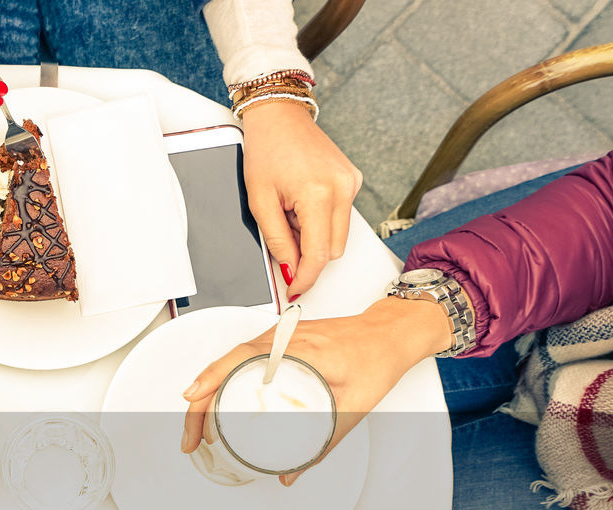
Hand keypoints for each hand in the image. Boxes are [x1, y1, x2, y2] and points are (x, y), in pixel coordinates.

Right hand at [180, 295, 451, 483]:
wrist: (391, 332)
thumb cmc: (378, 359)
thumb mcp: (353, 408)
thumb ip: (322, 445)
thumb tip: (292, 473)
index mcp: (302, 350)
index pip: (242, 359)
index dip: (210, 379)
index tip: (192, 401)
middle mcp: (285, 338)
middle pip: (226, 363)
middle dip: (199, 400)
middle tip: (193, 436)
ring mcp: (280, 336)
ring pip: (230, 359)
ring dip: (208, 389)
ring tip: (199, 424)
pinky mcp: (281, 339)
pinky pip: (242, 356)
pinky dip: (223, 377)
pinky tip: (218, 398)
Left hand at [240, 101, 363, 298]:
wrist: (280, 116)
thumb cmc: (267, 150)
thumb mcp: (260, 202)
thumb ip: (277, 241)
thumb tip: (290, 270)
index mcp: (319, 194)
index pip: (319, 255)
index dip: (306, 278)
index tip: (295, 290)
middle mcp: (343, 189)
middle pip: (332, 250)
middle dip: (307, 255)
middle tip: (283, 239)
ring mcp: (351, 183)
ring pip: (337, 236)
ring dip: (313, 237)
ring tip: (289, 214)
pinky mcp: (352, 180)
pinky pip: (339, 217)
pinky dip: (320, 221)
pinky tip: (301, 203)